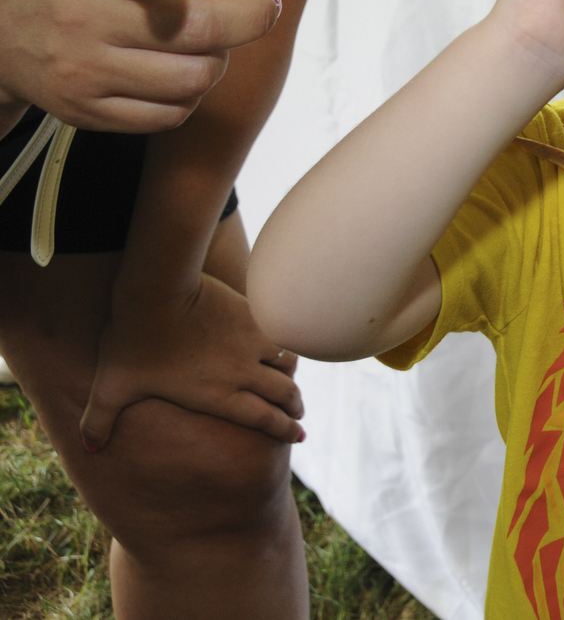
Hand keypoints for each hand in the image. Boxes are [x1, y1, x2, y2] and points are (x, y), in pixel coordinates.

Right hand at [0, 0, 283, 133]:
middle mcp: (78, 17)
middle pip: (192, 30)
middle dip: (248, 19)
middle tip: (259, 5)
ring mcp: (81, 71)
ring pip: (193, 77)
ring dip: (219, 59)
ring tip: (205, 38)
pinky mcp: (87, 112)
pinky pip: (172, 114)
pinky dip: (191, 92)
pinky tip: (176, 67)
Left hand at [79, 272, 304, 449]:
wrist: (156, 292)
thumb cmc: (133, 342)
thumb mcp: (111, 386)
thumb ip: (100, 419)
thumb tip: (88, 447)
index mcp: (217, 395)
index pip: (264, 419)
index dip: (285, 430)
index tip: (298, 436)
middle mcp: (242, 372)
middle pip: (284, 394)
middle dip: (294, 406)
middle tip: (298, 412)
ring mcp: (250, 342)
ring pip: (287, 363)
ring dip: (291, 375)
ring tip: (290, 380)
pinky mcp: (252, 314)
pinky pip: (279, 333)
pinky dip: (285, 344)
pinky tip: (283, 343)